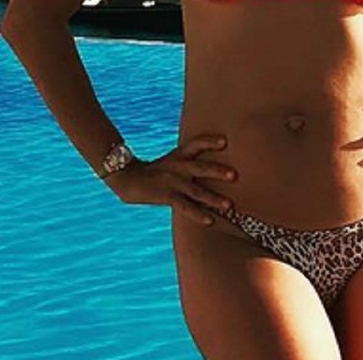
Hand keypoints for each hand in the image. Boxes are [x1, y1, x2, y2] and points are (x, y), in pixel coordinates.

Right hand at [104, 134, 236, 225]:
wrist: (128, 178)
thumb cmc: (156, 170)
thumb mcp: (173, 160)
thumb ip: (190, 162)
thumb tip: (214, 166)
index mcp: (180, 154)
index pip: (196, 144)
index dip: (210, 142)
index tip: (225, 142)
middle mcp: (178, 166)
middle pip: (200, 167)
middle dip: (217, 171)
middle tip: (234, 175)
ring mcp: (173, 182)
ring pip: (196, 191)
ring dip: (213, 199)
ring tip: (229, 205)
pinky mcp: (167, 196)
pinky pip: (185, 207)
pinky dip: (198, 214)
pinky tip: (210, 221)